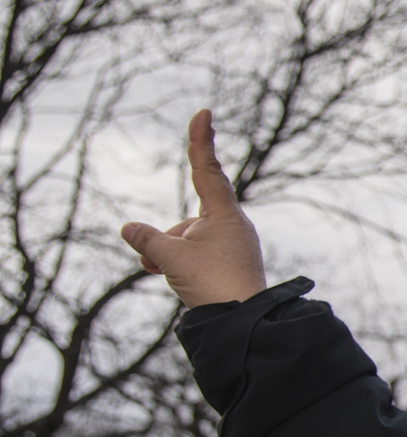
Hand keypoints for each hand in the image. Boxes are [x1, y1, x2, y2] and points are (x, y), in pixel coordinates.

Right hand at [120, 110, 266, 307]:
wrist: (245, 322)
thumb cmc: (214, 284)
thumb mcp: (171, 259)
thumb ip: (148, 240)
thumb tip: (130, 228)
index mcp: (225, 214)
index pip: (207, 170)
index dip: (201, 141)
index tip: (204, 114)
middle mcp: (233, 225)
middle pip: (188, 219)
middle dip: (168, 239)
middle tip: (157, 263)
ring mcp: (234, 245)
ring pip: (189, 240)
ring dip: (171, 255)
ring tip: (171, 277)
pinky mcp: (232, 264)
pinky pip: (198, 255)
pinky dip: (180, 263)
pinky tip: (173, 279)